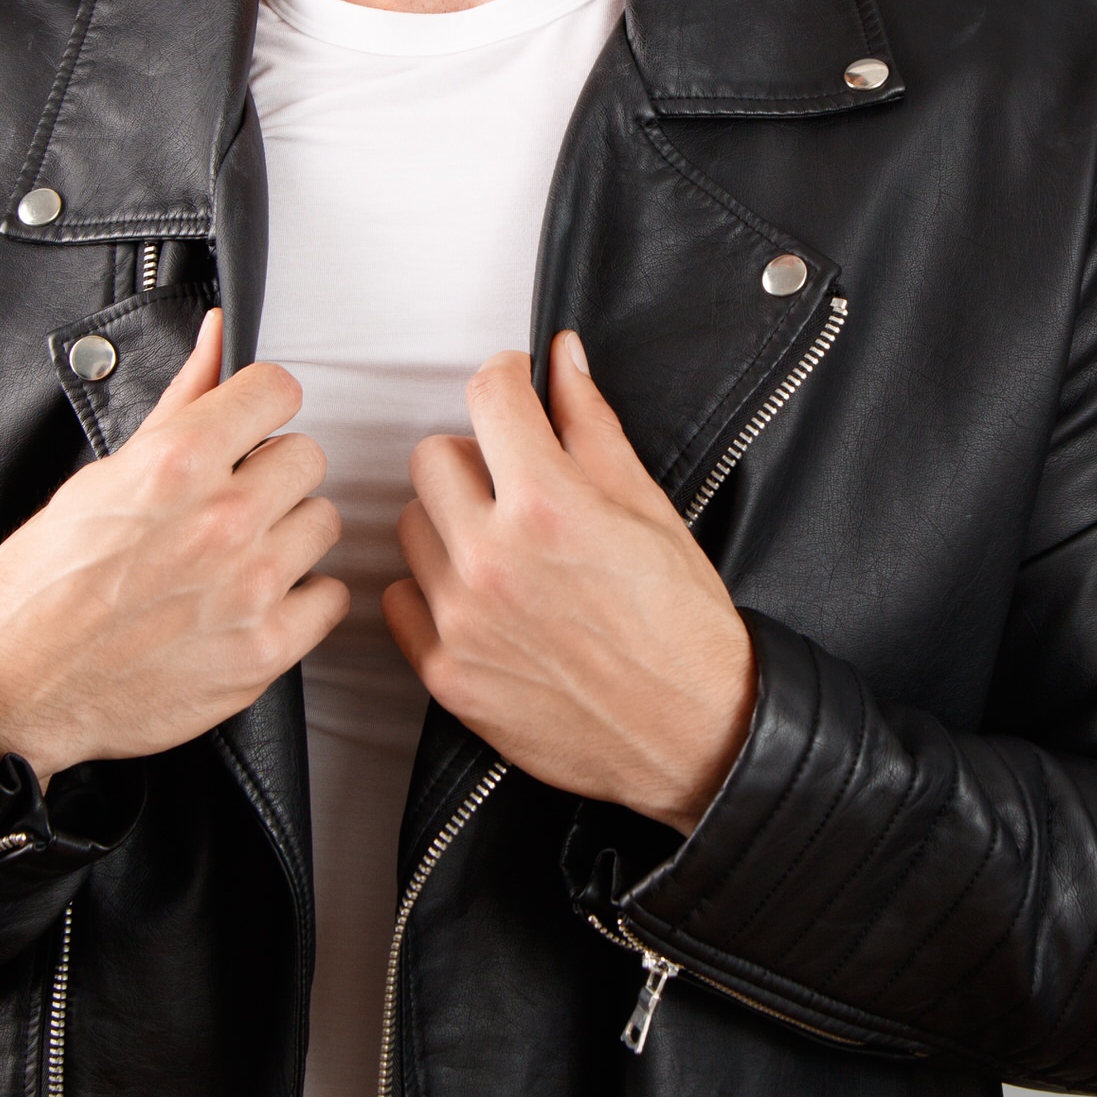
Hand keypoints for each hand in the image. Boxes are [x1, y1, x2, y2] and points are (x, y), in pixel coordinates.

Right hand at [0, 309, 346, 779]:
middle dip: (270, 473)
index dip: (256, 408)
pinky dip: (299, 599)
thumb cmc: (45, 581)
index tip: (244, 429)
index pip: (278, 390)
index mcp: (178, 463)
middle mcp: (223, 521)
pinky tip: (249, 601)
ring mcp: (250, 588)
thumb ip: (180, 400)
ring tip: (233, 555)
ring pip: (323, 523)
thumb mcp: (101, 474)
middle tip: (226, 502)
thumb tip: (219, 333)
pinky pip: (330, 596)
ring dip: (286, 534)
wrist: (15, 685)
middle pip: (307, 457)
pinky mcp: (264, 650)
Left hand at [383, 332, 756, 833]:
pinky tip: (482, 599)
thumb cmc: (683, 624)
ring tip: (505, 549)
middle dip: (476, 458)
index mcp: (548, 505)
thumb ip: (591, 425)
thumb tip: (562, 361)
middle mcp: (492, 558)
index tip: (518, 389)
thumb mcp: (649, 508)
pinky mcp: (446, 673)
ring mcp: (462, 620)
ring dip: (451, 525)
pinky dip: (432, 592)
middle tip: (518, 484)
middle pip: (432, 457)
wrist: (696, 735)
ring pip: (411, 525)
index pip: (487, 395)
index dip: (508, 378)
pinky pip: (399, 599)